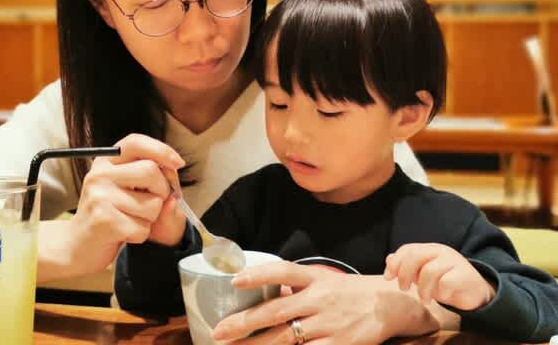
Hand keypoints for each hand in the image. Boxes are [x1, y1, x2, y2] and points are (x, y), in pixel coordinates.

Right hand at [66, 133, 185, 275]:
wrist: (78, 246)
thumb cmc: (110, 213)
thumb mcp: (125, 187)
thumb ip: (149, 175)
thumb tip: (173, 178)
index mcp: (106, 162)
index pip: (135, 142)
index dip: (161, 150)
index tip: (178, 163)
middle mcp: (99, 175)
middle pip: (151, 171)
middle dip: (162, 190)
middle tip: (151, 202)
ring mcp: (99, 197)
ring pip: (153, 204)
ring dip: (151, 218)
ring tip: (130, 219)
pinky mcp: (103, 221)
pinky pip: (143, 228)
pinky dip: (141, 234)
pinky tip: (124, 233)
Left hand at [212, 261, 438, 344]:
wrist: (389, 305)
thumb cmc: (349, 292)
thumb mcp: (324, 280)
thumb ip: (296, 286)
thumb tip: (262, 291)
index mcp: (315, 278)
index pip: (284, 271)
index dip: (259, 275)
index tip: (235, 280)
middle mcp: (320, 299)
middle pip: (277, 310)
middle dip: (245, 323)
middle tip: (219, 331)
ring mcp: (329, 324)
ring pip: (286, 337)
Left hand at [384, 243, 495, 310]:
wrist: (475, 292)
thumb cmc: (445, 281)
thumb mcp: (423, 274)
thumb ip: (407, 266)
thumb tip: (389, 259)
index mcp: (430, 249)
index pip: (407, 249)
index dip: (395, 263)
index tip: (388, 278)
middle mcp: (441, 251)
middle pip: (416, 256)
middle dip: (404, 274)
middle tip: (403, 288)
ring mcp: (454, 261)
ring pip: (429, 271)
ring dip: (423, 289)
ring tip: (424, 299)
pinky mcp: (464, 275)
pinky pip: (445, 284)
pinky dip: (440, 293)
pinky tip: (442, 297)